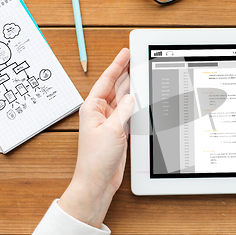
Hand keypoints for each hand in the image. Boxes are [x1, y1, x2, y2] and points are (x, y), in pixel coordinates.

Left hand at [59, 48, 134, 227]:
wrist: (98, 180)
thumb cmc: (97, 158)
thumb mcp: (113, 130)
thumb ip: (124, 110)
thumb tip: (131, 97)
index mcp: (92, 108)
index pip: (107, 80)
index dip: (117, 65)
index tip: (125, 53)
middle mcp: (100, 113)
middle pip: (116, 87)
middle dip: (126, 73)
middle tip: (136, 59)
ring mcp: (110, 122)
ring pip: (124, 99)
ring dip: (132, 88)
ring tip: (142, 73)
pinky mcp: (118, 131)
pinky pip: (129, 112)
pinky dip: (136, 105)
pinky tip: (142, 98)